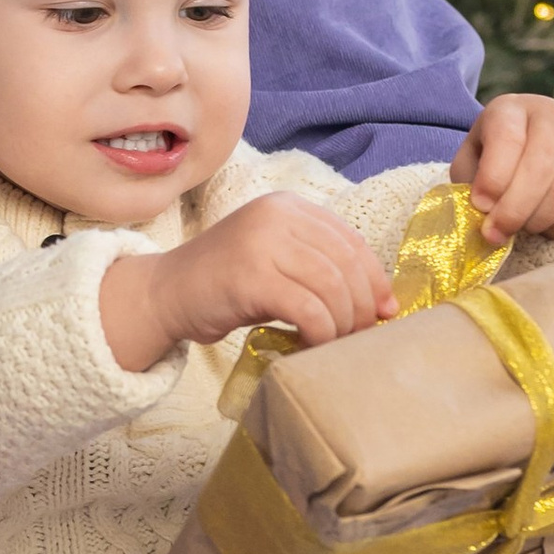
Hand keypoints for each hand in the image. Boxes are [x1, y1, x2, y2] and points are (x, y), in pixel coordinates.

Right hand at [100, 192, 396, 372]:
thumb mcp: (277, 262)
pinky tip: (310, 346)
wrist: (165, 293)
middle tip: (358, 338)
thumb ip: (322, 270)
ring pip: (332, 287)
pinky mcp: (251, 276)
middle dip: (362, 308)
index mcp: (287, 206)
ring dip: (342, 325)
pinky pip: (309, 309)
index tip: (383, 314)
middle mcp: (276, 215)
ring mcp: (262, 242)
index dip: (375, 280)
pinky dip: (320, 334)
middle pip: (346, 264)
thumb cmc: (226, 285)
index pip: (351, 241)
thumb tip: (387, 304)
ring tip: (333, 345)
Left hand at [450, 95, 553, 244]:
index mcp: (511, 109)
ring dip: (538, 221)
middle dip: (514, 210)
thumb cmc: (498, 156)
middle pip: (540, 168)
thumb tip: (484, 213)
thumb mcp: (474, 159)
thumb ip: (472, 182)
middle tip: (496, 233)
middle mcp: (553, 117)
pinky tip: (545, 224)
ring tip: (521, 226)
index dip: (493, 178)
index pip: (507, 139)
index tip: (480, 206)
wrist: (539, 144)